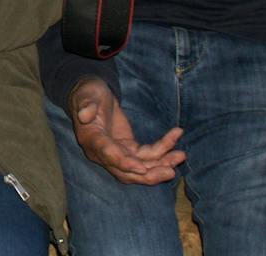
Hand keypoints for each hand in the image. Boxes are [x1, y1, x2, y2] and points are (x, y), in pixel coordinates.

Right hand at [67, 78, 184, 184]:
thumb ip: (86, 105)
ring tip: (180, 155)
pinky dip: (163, 150)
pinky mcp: (129, 148)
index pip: (108, 155)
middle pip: (127, 171)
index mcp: (91, 140)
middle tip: (170, 171)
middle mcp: (103, 152)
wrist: (92, 93)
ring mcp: (118, 152)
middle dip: (149, 174)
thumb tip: (84, 115)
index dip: (124, 163)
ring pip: (141, 166)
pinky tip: (175, 140)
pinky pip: (147, 155)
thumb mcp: (86, 94)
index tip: (142, 168)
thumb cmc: (87, 92)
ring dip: (162, 163)